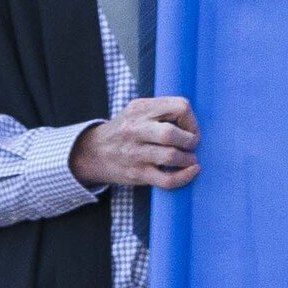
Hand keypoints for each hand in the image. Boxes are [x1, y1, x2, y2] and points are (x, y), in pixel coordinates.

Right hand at [72, 96, 197, 190]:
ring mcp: (135, 153)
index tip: (189, 129)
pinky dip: (185, 177)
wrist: (93, 152)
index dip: (191, 120)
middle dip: (191, 140)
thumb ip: (162, 110)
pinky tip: (191, 171)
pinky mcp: (137, 173)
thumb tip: (193, 121)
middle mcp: (136, 129)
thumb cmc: (124, 130)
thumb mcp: (138, 110)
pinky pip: (167, 179)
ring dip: (188, 159)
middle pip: (171, 133)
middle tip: (191, 145)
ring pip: (171, 156)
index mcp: (141, 109)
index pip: (180, 108)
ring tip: (189, 159)